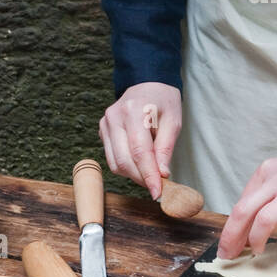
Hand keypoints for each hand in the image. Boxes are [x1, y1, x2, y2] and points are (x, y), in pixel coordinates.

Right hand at [99, 82, 181, 200]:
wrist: (148, 83)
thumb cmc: (164, 102)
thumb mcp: (173, 122)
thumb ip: (165, 148)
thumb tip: (161, 174)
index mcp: (134, 111)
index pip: (140, 151)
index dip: (149, 175)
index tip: (158, 192)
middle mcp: (114, 117)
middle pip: (124, 160)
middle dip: (142, 178)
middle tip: (158, 186)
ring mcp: (105, 123)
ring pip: (115, 163)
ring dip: (134, 175)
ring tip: (151, 173)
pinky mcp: (102, 130)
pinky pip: (112, 158)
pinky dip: (126, 166)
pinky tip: (139, 163)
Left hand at [216, 153, 276, 257]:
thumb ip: (266, 194)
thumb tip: (247, 226)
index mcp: (267, 172)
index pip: (241, 203)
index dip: (230, 228)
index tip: (228, 246)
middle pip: (244, 211)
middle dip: (232, 237)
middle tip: (229, 255)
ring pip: (263, 219)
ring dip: (256, 240)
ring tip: (257, 251)